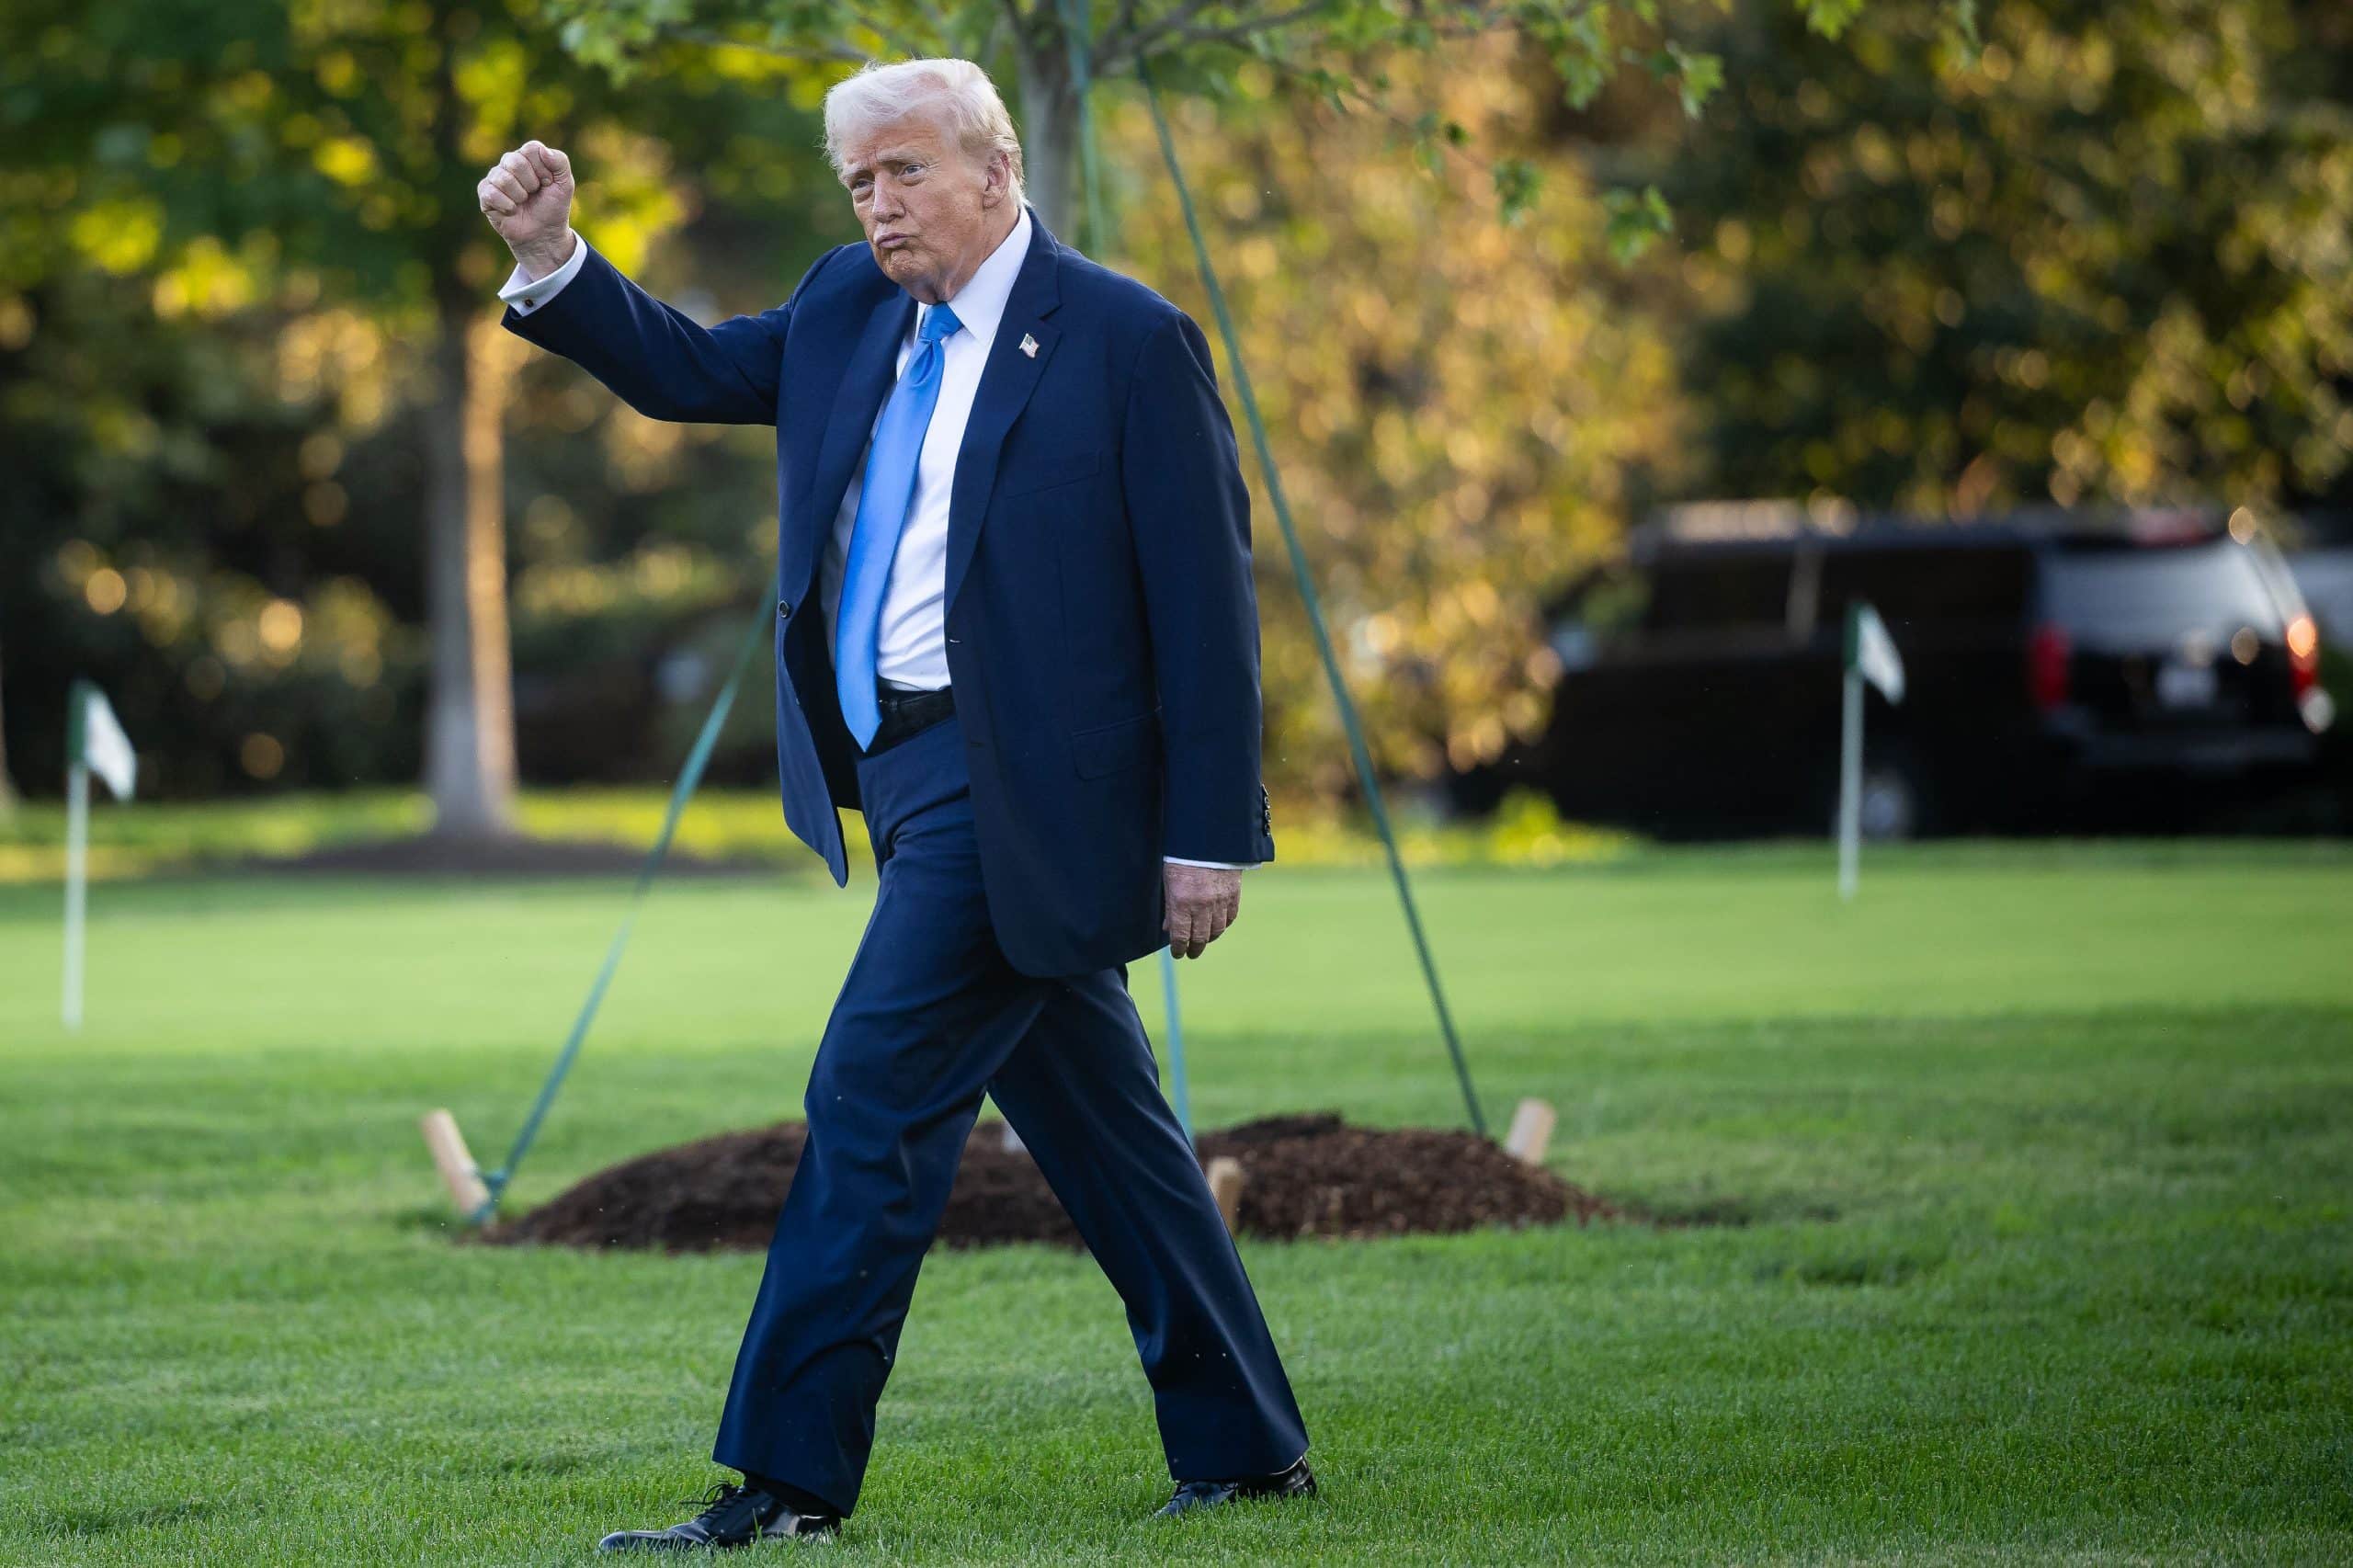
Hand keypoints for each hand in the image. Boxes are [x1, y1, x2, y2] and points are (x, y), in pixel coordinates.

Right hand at [477, 140, 576, 279]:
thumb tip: (543, 150)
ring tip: (523, 202)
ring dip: (519, 196)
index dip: (543, 170)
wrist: (544, 234)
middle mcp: (509, 163)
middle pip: (515, 161)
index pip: (531, 149)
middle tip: (534, 194)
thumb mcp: (565, 184)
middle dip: (531, 184)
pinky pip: (491, 193)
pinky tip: (512, 210)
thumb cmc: (553, 207)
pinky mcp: (485, 193)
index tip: (548, 183)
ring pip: (503, 178)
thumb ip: (560, 161)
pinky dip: (507, 206)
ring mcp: (495, 177)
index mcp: (527, 156)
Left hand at [1163, 863, 1241, 958]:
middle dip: (1194, 949)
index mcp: (1182, 902)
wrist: (1208, 838)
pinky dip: (1223, 925)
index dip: (1179, 949)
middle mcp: (1202, 905)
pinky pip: (1230, 918)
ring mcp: (1220, 901)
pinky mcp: (1233, 895)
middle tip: (1191, 953)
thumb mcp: (1168, 881)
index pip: (1181, 937)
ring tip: (1204, 941)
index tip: (1177, 953)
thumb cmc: (1182, 857)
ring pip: (1217, 931)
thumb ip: (1169, 908)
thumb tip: (1168, 929)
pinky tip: (1217, 926)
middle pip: (1201, 938)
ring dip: (1209, 939)